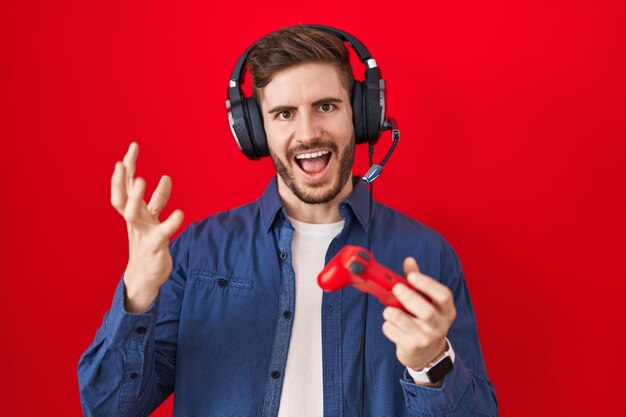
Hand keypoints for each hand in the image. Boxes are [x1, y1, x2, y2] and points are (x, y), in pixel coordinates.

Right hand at [110, 142, 183, 311]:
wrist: (144, 276)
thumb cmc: (147, 243)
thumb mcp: (152, 219)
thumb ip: (158, 199)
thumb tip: (165, 177)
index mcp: (133, 212)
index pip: (126, 186)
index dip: (128, 167)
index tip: (133, 146)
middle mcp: (134, 221)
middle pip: (122, 197)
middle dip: (122, 178)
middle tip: (124, 160)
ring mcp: (142, 233)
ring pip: (132, 214)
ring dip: (136, 197)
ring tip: (143, 179)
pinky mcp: (154, 246)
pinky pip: (162, 233)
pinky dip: (170, 223)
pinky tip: (180, 213)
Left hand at [381, 257, 456, 374]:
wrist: (427, 354)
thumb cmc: (424, 320)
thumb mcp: (426, 302)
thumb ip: (417, 282)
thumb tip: (409, 260)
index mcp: (446, 310)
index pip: (444, 296)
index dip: (427, 284)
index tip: (411, 276)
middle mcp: (440, 325)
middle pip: (426, 311)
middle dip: (408, 298)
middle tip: (396, 288)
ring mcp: (426, 338)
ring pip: (405, 322)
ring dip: (392, 312)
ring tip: (389, 309)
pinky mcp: (412, 347)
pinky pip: (393, 332)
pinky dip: (388, 325)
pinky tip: (392, 325)